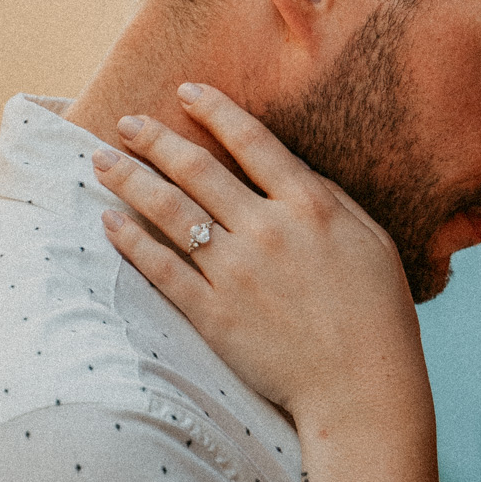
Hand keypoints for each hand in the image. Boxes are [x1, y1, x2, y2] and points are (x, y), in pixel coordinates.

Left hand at [94, 85, 427, 430]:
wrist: (363, 389)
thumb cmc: (379, 318)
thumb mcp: (374, 242)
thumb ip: (333, 200)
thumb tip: (294, 170)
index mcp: (310, 206)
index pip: (251, 141)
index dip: (214, 110)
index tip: (186, 93)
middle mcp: (268, 230)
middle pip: (197, 169)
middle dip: (155, 139)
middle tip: (127, 122)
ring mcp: (237, 272)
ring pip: (169, 210)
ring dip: (129, 179)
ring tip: (101, 162)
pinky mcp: (214, 315)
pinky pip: (161, 269)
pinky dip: (131, 241)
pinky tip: (109, 222)